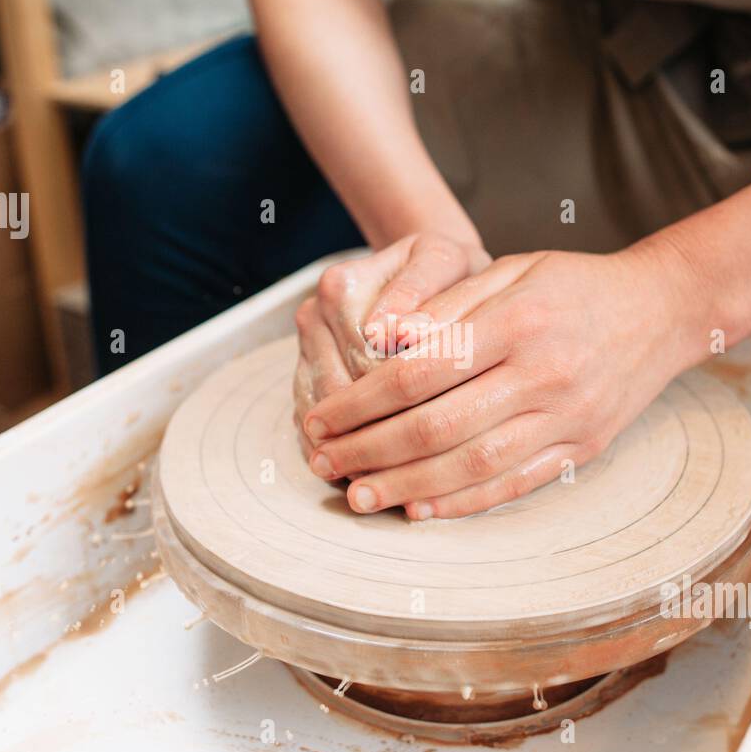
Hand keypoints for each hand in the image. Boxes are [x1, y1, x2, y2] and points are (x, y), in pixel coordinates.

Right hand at [292, 232, 489, 457]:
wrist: (423, 265)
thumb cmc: (446, 270)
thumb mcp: (446, 262)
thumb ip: (421, 287)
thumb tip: (389, 332)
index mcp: (342, 287)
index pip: (365, 364)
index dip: (400, 404)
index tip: (437, 440)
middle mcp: (314, 316)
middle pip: (338, 396)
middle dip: (374, 438)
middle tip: (416, 478)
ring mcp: (305, 347)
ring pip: (318, 415)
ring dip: (349, 454)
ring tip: (389, 489)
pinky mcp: (304, 371)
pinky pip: (309, 421)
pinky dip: (335, 451)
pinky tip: (366, 476)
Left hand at [301, 244, 706, 517]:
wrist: (664, 311)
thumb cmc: (575, 285)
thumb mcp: (512, 270)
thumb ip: (446, 303)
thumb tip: (378, 337)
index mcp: (518, 323)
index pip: (420, 372)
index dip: (360, 402)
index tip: (320, 417)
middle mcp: (544, 375)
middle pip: (437, 426)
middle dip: (369, 449)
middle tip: (322, 461)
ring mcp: (567, 418)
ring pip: (472, 465)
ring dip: (406, 485)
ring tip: (357, 496)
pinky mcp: (582, 449)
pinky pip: (514, 485)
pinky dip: (463, 503)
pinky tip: (419, 508)